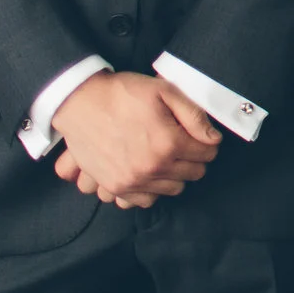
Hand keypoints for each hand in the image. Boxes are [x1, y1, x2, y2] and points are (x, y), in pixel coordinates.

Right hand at [51, 72, 220, 206]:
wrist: (80, 103)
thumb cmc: (123, 94)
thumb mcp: (165, 91)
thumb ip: (194, 116)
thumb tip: (213, 138)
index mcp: (169, 143)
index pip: (207, 153)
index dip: (207, 143)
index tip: (199, 137)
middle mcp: (152, 167)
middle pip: (193, 173)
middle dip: (194, 159)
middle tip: (184, 145)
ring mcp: (133, 180)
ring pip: (173, 189)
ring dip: (175, 175)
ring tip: (166, 157)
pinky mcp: (116, 186)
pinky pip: (145, 201)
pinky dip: (152, 190)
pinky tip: (150, 173)